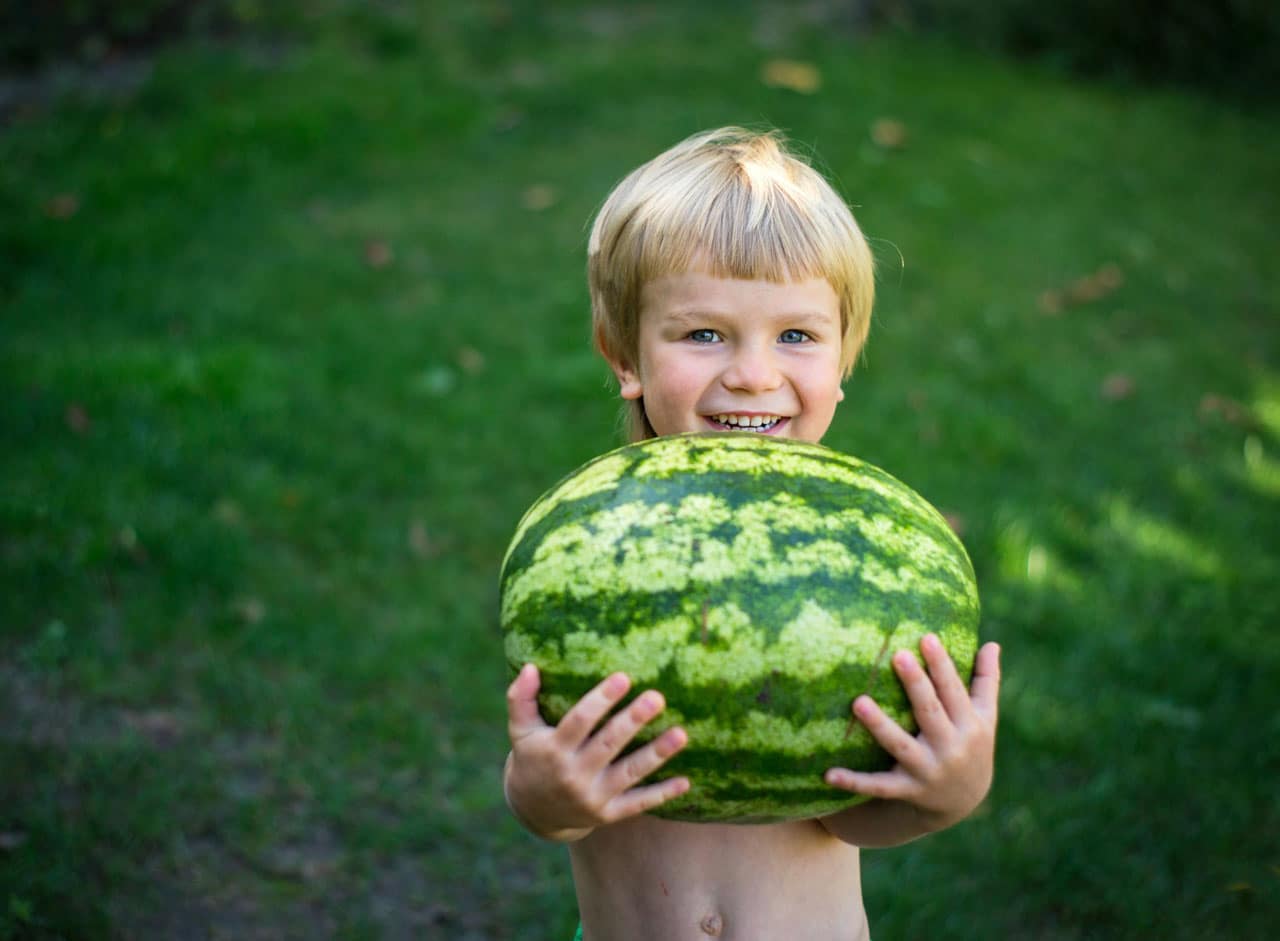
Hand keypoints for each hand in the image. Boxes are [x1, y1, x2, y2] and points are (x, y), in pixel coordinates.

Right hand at [504, 663, 689, 840]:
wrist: (534, 811)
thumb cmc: (533, 757)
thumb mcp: (520, 730)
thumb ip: (520, 698)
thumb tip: (531, 666)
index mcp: (554, 749)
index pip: (579, 721)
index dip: (601, 700)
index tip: (623, 677)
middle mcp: (573, 774)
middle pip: (609, 744)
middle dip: (633, 720)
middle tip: (657, 697)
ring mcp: (593, 797)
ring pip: (629, 773)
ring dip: (656, 754)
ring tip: (681, 734)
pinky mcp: (608, 814)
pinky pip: (638, 804)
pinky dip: (661, 794)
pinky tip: (686, 782)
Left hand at [824, 635, 999, 832]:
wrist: (964, 801)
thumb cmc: (971, 744)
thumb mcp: (986, 717)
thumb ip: (986, 681)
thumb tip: (992, 644)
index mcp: (971, 726)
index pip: (954, 691)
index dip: (941, 665)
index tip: (926, 638)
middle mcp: (951, 748)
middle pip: (930, 712)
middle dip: (916, 685)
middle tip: (897, 655)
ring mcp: (928, 771)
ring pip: (900, 746)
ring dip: (880, 726)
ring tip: (858, 702)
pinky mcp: (907, 790)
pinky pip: (878, 787)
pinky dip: (855, 782)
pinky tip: (829, 774)